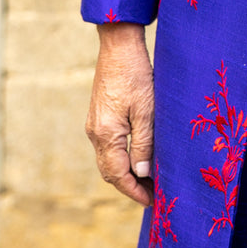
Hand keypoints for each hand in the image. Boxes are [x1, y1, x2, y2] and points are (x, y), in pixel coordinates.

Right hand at [85, 23, 154, 206]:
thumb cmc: (135, 75)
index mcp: (106, 134)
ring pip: (107, 159)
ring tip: (148, 179)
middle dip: (129, 186)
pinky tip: (137, 156)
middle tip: (152, 194)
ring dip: (125, 173)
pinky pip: (107, 146)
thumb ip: (144, 144)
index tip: (151, 201)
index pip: (118, 174)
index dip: (134, 191)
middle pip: (109, 171)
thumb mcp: (147, 111)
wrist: (118, 46)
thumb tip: (142, 172)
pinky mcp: (98, 116)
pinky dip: (120, 158)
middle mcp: (95, 132)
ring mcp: (94, 124)